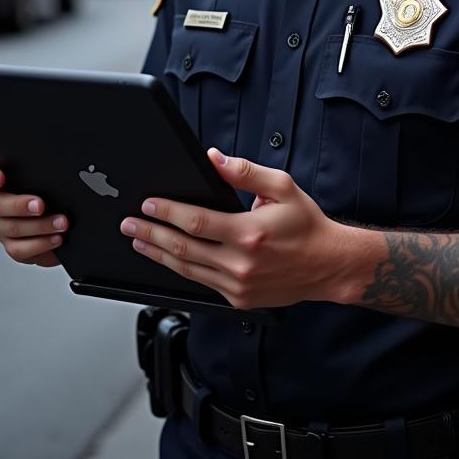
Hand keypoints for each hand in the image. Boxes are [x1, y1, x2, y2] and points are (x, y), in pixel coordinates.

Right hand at [0, 156, 66, 267]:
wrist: (66, 206)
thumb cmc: (52, 181)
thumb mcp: (46, 168)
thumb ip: (41, 164)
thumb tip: (55, 165)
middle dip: (19, 205)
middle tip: (41, 205)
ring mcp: (1, 226)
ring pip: (11, 228)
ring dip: (39, 227)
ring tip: (61, 223)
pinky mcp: (13, 245)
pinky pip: (20, 250)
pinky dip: (40, 245)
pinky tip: (57, 238)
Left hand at [119, 149, 372, 309]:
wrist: (328, 265)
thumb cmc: (306, 224)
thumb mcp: (281, 186)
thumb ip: (244, 172)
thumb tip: (214, 159)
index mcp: (249, 233)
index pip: (195, 221)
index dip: (167, 212)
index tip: (148, 205)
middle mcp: (241, 263)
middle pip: (182, 248)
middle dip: (150, 234)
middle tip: (129, 225)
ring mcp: (238, 285)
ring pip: (186, 270)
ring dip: (158, 254)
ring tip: (138, 242)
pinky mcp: (238, 299)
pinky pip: (201, 283)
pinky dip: (180, 269)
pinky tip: (168, 258)